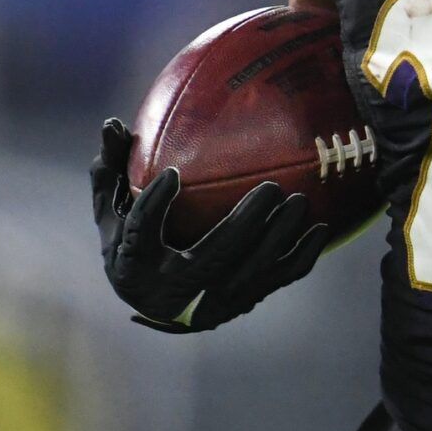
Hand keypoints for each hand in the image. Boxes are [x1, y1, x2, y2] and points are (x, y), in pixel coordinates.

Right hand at [91, 118, 329, 332]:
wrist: (156, 306)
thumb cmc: (134, 247)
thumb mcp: (113, 215)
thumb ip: (110, 173)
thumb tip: (112, 124)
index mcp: (136, 264)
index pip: (141, 234)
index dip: (153, 206)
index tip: (172, 174)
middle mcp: (174, 290)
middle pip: (214, 257)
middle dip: (246, 223)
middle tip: (271, 187)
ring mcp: (213, 302)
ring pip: (253, 271)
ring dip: (280, 236)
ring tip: (299, 201)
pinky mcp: (242, 302)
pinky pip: (279, 280)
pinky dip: (302, 255)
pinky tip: (321, 228)